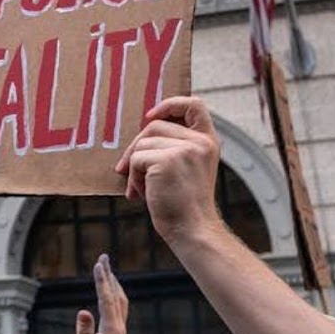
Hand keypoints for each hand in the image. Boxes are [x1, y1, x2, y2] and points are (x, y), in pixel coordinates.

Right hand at [71, 254, 127, 333]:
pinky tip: (110, 291)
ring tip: (106, 268)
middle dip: (109, 275)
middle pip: (115, 294)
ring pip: (119, 299)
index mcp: (111, 329)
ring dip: (113, 282)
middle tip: (103, 257)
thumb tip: (83, 311)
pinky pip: (118, 307)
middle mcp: (118, 326)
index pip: (106, 298)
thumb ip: (83, 333)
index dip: (102, 281)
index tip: (98, 264)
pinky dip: (114, 293)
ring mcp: (119, 329)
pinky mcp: (116, 332)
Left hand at [113, 97, 222, 243]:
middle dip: (136, 147)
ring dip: (134, 167)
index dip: (170, 104)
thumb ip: (175, 147)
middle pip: (154, 126)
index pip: (194, 104)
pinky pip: (136, 159)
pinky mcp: (167, 160)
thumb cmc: (184, 204)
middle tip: (127, 170)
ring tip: (142, 189)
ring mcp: (184, 149)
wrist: (192, 229)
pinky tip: (141, 194)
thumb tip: (141, 136)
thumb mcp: (188, 168)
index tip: (151, 116)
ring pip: (142, 144)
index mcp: (208, 141)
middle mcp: (199, 142)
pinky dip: (133, 178)